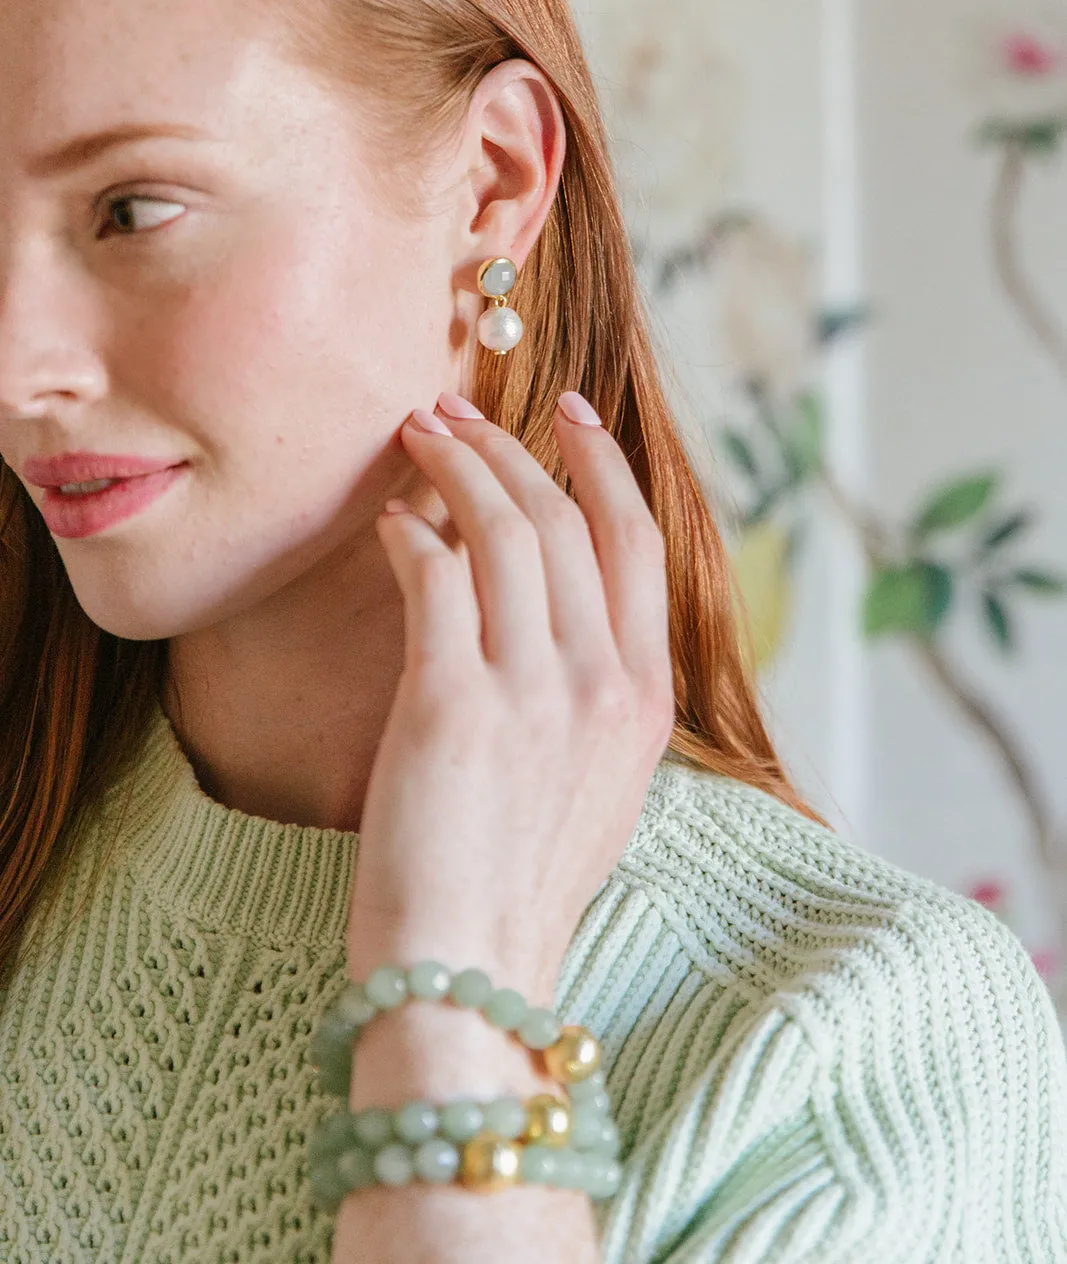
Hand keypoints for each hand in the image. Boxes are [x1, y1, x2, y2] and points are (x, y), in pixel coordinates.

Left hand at [345, 390, 675, 1001]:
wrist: (468, 971)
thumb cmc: (519, 882)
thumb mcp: (600, 785)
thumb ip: (597, 693)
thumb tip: (560, 608)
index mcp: (645, 699)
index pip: (639, 543)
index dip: (604, 465)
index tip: (571, 417)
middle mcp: (602, 683)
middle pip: (567, 519)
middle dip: (513, 447)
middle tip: (460, 414)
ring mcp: (533, 691)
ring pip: (505, 530)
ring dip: (458, 467)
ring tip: (417, 439)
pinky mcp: (452, 704)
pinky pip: (436, 577)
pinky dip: (411, 534)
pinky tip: (390, 524)